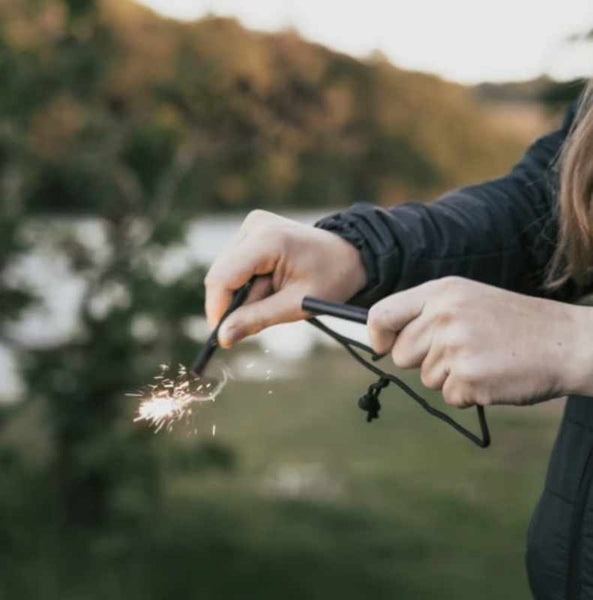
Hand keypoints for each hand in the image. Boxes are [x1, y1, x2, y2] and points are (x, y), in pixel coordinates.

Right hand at [205, 210, 366, 346]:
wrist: (349, 255)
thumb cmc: (330, 278)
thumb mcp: (297, 305)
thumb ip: (257, 319)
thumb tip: (222, 337)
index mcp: (268, 239)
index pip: (223, 277)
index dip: (217, 309)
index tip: (223, 336)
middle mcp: (255, 226)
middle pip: (221, 276)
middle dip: (234, 303)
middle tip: (262, 317)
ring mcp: (252, 226)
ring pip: (225, 273)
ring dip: (244, 294)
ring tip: (276, 296)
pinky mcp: (252, 232)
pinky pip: (235, 266)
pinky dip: (248, 284)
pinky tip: (272, 285)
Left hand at [367, 277, 592, 407]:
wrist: (566, 342)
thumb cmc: (513, 323)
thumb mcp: (467, 299)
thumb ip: (426, 313)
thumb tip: (382, 340)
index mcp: (441, 292)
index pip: (382, 313)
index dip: (376, 334)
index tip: (382, 346)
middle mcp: (443, 315)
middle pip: (401, 354)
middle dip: (424, 360)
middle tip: (461, 351)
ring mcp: (456, 346)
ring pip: (426, 378)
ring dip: (450, 377)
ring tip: (484, 358)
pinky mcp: (469, 377)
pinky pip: (449, 396)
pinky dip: (468, 393)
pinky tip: (493, 375)